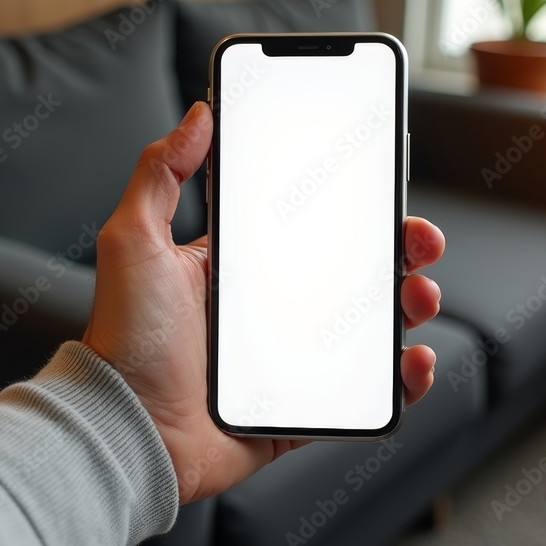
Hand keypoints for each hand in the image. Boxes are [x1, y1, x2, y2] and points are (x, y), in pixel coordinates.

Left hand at [83, 102, 443, 503]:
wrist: (126, 428)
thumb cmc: (125, 340)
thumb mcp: (134, 239)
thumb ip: (160, 173)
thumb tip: (198, 116)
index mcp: (236, 271)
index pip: (308, 230)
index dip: (352, 211)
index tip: (383, 194)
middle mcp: (266, 313)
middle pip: (352, 276)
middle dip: (397, 254)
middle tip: (418, 242)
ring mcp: (287, 362)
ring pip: (367, 330)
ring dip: (408, 307)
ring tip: (420, 297)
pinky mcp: (298, 409)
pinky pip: (361, 393)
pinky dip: (400, 380)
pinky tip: (412, 360)